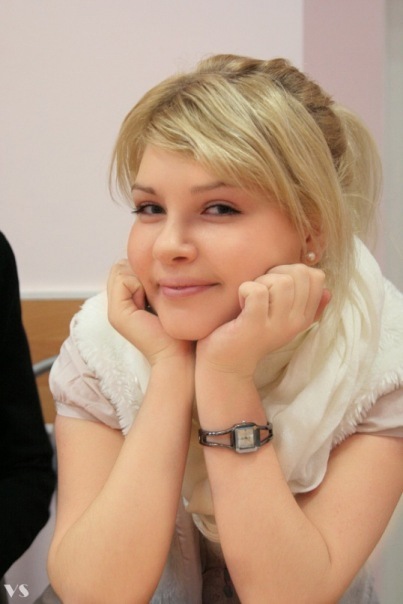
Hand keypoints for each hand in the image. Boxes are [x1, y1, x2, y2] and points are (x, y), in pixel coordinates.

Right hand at [107, 260, 193, 365]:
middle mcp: (119, 305)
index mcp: (130, 301)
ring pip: (121, 269)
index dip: (145, 269)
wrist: (181, 356)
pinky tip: (151, 301)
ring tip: (155, 297)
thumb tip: (159, 260)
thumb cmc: (183, 329)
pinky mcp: (117, 314)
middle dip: (141, 271)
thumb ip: (160, 281)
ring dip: (141, 276)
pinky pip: (123, 279)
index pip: (128, 266)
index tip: (165, 286)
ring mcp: (115, 310)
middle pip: (122, 266)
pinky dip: (139, 283)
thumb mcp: (172, 298)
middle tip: (159, 292)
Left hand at [196, 264, 329, 377]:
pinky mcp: (255, 325)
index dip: (292, 270)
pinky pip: (258, 291)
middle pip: (300, 274)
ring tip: (251, 299)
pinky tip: (241, 304)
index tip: (275, 285)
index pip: (316, 277)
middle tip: (261, 290)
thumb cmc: (251, 333)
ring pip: (282, 281)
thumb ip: (306, 306)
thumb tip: (328, 292)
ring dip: (261, 282)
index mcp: (304, 317)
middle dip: (276, 272)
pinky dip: (245, 289)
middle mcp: (295, 323)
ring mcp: (277, 325)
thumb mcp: (282, 319)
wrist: (226, 363)